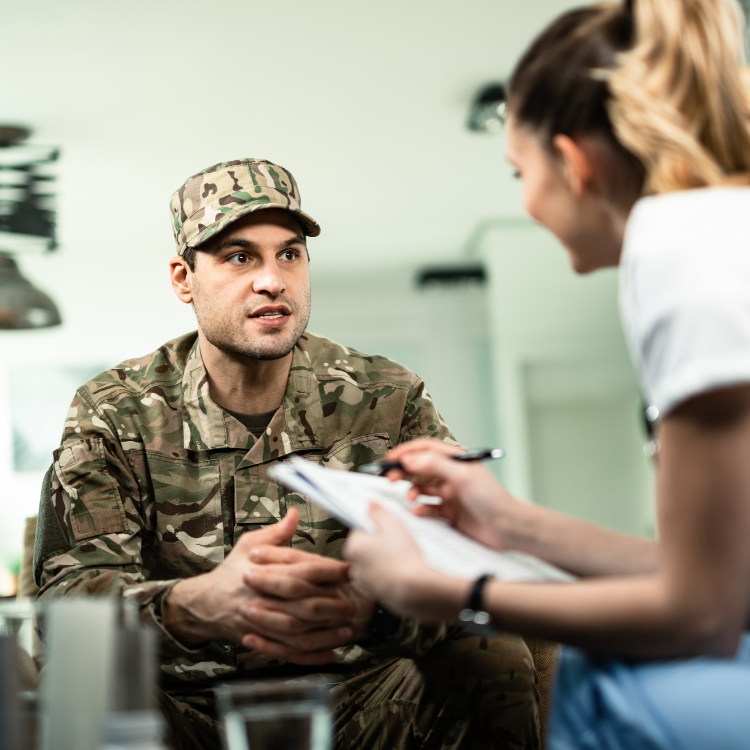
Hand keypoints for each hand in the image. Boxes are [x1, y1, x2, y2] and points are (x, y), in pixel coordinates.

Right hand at [163, 509, 352, 663]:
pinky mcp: (262, 641)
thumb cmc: (231, 570)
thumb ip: (277, 532)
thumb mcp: (249, 544)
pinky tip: (331, 654)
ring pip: (298, 632)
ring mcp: (262, 623)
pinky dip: (311, 657)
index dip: (329, 571)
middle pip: (303, 604)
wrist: (204, 603)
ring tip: (347, 629)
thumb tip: (295, 513)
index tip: (350, 570)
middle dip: (332, 605)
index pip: (302, 570)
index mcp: (264, 571)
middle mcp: (264, 598)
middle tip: (354, 603)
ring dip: (325, 633)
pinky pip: (289, 653)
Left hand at [344, 503, 465, 622]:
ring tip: (403, 556)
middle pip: (366, 548)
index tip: (387, 528)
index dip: (376, 527)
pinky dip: (392, 574)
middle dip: (380, 544)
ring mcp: (367, 582)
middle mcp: (355, 566)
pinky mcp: (379, 594)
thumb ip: (379, 513)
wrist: (414, 589)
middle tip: (397, 541)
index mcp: (353, 547)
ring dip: (385, 560)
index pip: (359, 530)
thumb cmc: (402, 558)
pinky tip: (405, 570)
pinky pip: (383, 579)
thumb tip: (370, 504)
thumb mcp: (392, 525)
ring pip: (375, 565)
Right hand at [386, 439, 524, 550]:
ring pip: (422, 489)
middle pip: (420, 468)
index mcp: (456, 460)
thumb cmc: (492, 499)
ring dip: (412, 491)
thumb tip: (410, 459)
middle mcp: (452, 474)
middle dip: (404, 472)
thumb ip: (435, 465)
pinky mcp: (449, 512)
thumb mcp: (463, 476)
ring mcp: (450, 494)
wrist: (508, 528)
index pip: (426, 449)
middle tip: (390, 478)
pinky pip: (428, 508)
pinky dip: (421, 509)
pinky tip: (420, 512)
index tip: (390, 459)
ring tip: (410, 497)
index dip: (407, 452)